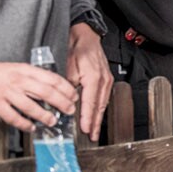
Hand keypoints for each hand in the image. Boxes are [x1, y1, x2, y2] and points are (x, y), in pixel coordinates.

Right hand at [0, 59, 75, 133]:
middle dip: (61, 103)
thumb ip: (34, 77)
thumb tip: (54, 89)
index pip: (52, 79)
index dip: (66, 89)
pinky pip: (13, 117)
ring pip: (30, 106)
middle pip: (46, 92)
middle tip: (69, 110)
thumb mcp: (18, 69)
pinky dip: (24, 124)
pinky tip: (31, 128)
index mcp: (26, 70)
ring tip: (52, 121)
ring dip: (44, 116)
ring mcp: (6, 92)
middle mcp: (18, 80)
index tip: (74, 96)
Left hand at [68, 24, 113, 139]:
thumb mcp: (68, 64)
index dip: (87, 117)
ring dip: (98, 117)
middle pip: (99, 106)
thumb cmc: (76, 47)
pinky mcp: (106, 79)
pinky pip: (104, 97)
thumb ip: (68, 83)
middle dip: (95, 122)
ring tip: (94, 130)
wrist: (86, 35)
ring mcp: (107, 79)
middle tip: (92, 136)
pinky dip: (99, 108)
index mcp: (93, 76)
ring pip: (103, 103)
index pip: (90, 102)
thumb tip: (65, 99)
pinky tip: (96, 115)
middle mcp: (103, 79)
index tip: (85, 129)